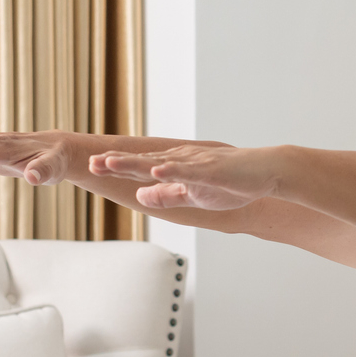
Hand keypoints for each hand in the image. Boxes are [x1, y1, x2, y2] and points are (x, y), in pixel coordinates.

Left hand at [88, 144, 277, 210]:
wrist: (265, 172)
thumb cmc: (231, 183)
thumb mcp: (193, 195)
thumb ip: (167, 195)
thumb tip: (140, 196)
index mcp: (176, 167)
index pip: (140, 167)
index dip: (116, 167)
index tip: (92, 166)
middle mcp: (181, 161)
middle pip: (143, 162)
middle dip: (116, 162)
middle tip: (91, 163)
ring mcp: (196, 164)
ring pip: (160, 163)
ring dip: (135, 163)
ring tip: (111, 162)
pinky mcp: (212, 170)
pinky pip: (189, 171)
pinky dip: (171, 171)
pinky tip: (155, 171)